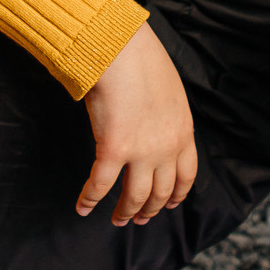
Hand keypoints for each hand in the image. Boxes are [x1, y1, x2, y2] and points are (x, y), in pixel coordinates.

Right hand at [77, 24, 196, 225]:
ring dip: (125, 212)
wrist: (121, 48)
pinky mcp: (113, 150)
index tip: (170, 203)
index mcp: (183, 130)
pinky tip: (82, 208)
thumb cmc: (140, 59)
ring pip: (135, 196)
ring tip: (117, 221)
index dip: (177, 194)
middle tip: (139, 219)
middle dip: (150, 210)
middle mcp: (167, 147)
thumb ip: (167, 115)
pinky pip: (100, 185)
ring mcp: (141, 151)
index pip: (187, 174)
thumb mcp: (170, 90)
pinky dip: (89, 200)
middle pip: (161, 191)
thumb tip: (156, 125)